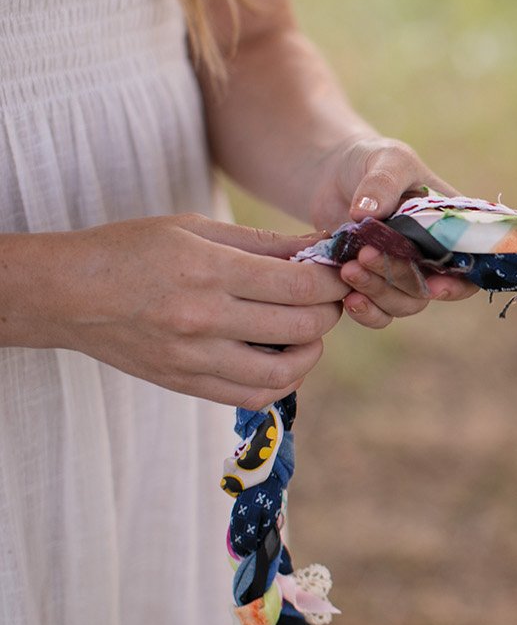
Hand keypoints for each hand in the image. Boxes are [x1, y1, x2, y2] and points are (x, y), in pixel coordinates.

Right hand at [22, 214, 349, 408]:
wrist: (66, 294)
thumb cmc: (132, 251)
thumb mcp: (195, 228)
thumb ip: (263, 242)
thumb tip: (323, 247)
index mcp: (208, 271)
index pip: (299, 285)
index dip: (335, 281)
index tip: (342, 273)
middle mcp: (203, 319)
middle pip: (301, 326)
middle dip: (331, 311)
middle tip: (330, 298)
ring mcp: (193, 358)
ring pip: (284, 372)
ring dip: (312, 351)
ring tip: (309, 330)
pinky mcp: (185, 383)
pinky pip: (252, 395)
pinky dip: (281, 380)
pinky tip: (283, 357)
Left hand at [306, 135, 477, 327]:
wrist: (331, 173)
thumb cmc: (372, 160)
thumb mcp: (387, 159)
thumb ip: (383, 182)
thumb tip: (367, 213)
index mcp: (450, 227)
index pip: (471, 266)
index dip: (459, 283)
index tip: (434, 285)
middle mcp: (432, 256)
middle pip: (430, 289)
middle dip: (401, 280)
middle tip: (366, 256)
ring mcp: (402, 272)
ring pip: (404, 304)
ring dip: (379, 294)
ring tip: (348, 270)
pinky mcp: (372, 283)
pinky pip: (378, 313)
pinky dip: (365, 312)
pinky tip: (346, 298)